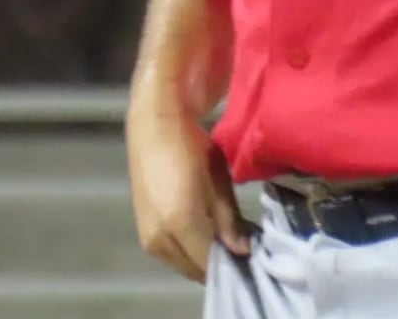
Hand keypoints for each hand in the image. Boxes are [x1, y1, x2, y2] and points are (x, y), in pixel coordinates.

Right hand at [126, 101, 251, 282]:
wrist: (155, 127)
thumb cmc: (192, 147)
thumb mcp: (218, 181)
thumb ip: (229, 220)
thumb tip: (243, 251)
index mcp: (179, 223)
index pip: (210, 263)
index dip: (233, 264)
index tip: (253, 256)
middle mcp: (159, 240)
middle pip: (195, 270)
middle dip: (220, 263)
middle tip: (243, 248)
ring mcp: (148, 240)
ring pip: (183, 264)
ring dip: (204, 258)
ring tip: (228, 240)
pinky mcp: (144, 234)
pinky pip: (173, 255)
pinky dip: (191, 250)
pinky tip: (207, 234)